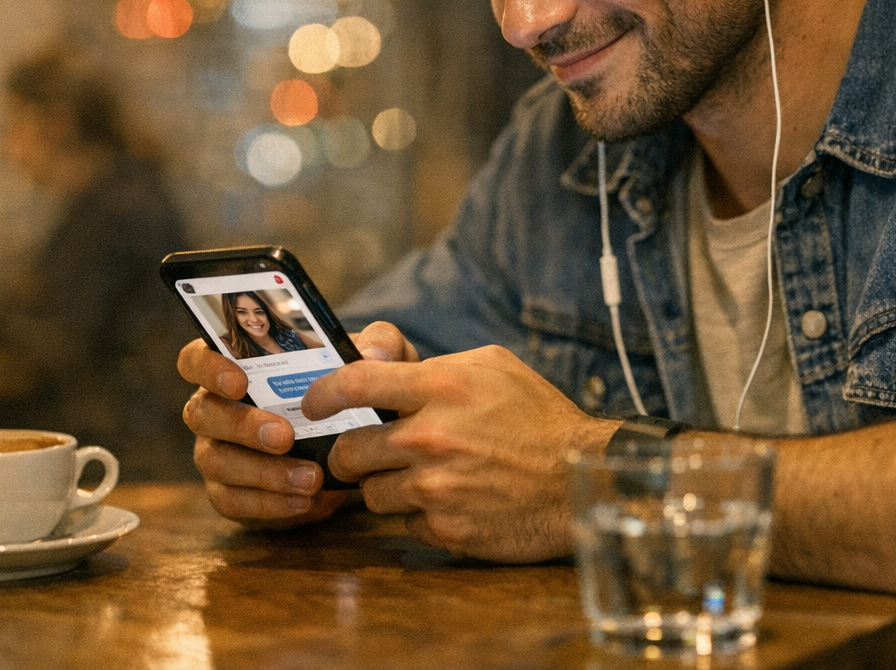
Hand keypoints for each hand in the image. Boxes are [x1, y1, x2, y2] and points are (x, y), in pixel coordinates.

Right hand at [177, 321, 417, 527]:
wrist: (364, 441)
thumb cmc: (356, 388)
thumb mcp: (378, 359)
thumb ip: (380, 343)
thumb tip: (374, 354)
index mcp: (236, 367)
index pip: (196, 359)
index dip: (207, 367)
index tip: (239, 380)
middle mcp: (216, 409)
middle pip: (203, 414)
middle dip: (242, 426)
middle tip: (285, 436)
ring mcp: (218, 453)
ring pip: (217, 463)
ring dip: (262, 473)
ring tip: (310, 479)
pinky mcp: (231, 493)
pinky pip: (233, 502)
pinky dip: (269, 504)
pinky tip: (306, 503)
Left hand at [303, 344, 618, 562]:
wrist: (583, 480)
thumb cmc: (539, 417)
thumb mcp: (493, 366)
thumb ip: (434, 365)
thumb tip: (381, 365)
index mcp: (441, 387)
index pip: (354, 383)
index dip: (321, 394)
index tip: (312, 405)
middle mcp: (430, 436)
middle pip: (348, 450)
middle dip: (350, 454)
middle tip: (364, 454)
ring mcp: (435, 488)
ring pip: (371, 493)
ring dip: (386, 487)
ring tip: (421, 478)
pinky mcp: (446, 529)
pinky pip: (405, 523)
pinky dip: (419, 515)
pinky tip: (451, 502)